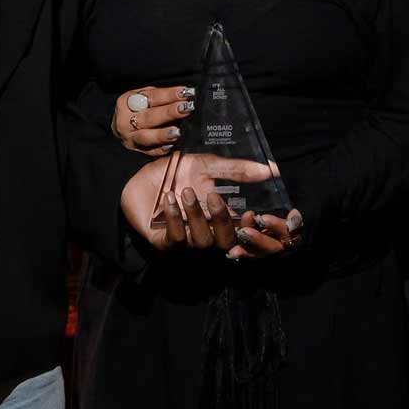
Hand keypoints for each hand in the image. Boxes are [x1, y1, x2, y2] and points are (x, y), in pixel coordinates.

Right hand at [111, 83, 193, 152]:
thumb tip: (185, 94)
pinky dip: (160, 149)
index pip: (151, 97)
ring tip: (177, 131)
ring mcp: (130, 138)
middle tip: (186, 108)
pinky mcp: (136, 151)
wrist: (121, 127)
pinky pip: (150, 152)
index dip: (169, 95)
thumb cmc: (137, 109)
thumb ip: (161, 95)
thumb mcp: (143, 97)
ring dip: (163, 134)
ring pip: (146, 136)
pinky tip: (171, 146)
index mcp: (127, 102)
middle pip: (149, 116)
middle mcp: (125, 121)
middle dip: (169, 112)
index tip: (186, 93)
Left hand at [120, 153, 297, 256]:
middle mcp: (206, 232)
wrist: (137, 177)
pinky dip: (175, 218)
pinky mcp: (164, 243)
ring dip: (196, 215)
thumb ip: (238, 169)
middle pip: (226, 242)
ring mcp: (186, 240)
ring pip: (202, 241)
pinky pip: (176, 239)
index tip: (251, 213)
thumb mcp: (207, 165)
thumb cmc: (174, 173)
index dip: (251, 231)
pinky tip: (169, 199)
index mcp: (221, 217)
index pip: (244, 233)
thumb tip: (271, 169)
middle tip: (214, 196)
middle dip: (223, 221)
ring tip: (185, 191)